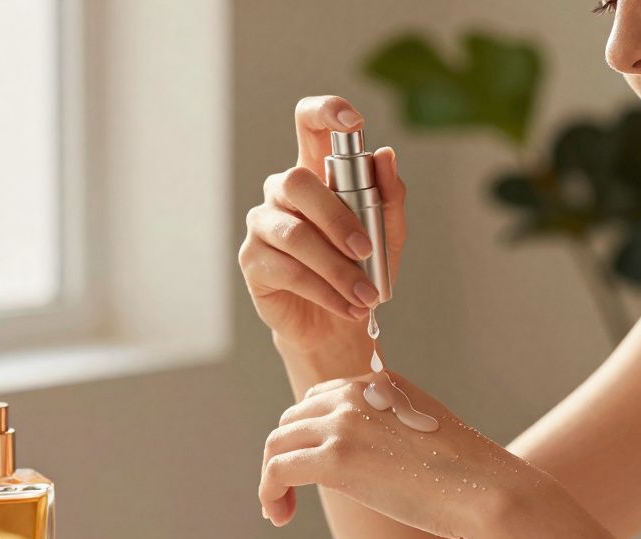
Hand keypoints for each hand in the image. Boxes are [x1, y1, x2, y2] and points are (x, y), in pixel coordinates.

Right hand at [238, 95, 407, 350]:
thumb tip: (385, 155)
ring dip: (336, 267)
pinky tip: (346, 306)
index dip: (325, 112)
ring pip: (294, 234)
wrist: (336, 326)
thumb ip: (388, 196)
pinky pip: (287, 269)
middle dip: (337, 217)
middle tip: (366, 249)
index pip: (308, 124)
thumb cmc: (359, 272)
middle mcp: (283, 191)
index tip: (354, 121)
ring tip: (365, 295)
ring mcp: (262, 223)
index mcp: (317, 173)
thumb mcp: (387, 235)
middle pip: (296, 181)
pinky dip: (324, 290)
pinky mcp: (252, 260)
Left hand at [259, 371, 546, 538]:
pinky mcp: (334, 459)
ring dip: (271, 478)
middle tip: (289, 493)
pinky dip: (269, 493)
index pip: (318, 400)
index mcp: (379, 383)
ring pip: (277, 443)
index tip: (308, 469)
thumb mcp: (424, 434)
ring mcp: (343, 424)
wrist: (486, 488)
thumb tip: (370, 461)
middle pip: (292, 420)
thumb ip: (390, 433)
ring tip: (280, 510)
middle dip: (286, 455)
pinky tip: (280, 515)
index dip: (307, 436)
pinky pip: (277, 470)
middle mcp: (355, 395)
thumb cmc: (467, 475)